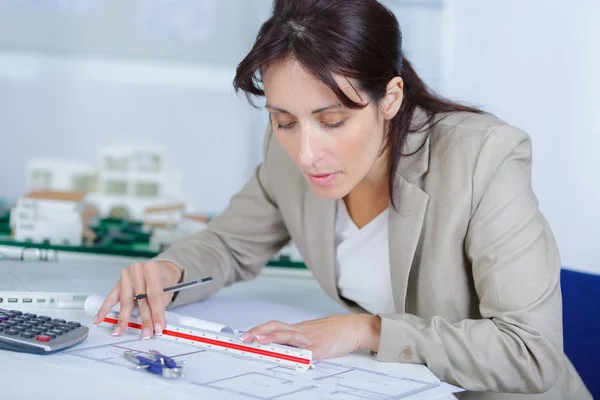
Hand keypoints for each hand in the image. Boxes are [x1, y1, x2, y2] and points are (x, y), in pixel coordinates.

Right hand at [92, 260, 182, 338]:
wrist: (160, 268)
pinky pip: (111, 298)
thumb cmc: (163, 277)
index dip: (157, 314)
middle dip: (144, 319)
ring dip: (123, 319)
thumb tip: (156, 325)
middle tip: (146, 333)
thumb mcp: (168, 289)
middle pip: (140, 300)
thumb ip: (161, 306)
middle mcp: (138, 271)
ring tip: (120, 331)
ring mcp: (127, 276)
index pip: (154, 296)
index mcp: (152, 269)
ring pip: (125, 301)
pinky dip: (104, 309)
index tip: (158, 327)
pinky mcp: (118, 283)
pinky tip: (99, 318)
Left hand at [239, 314, 381, 359]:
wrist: (354, 327)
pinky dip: (297, 353)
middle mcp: (301, 331)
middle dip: (258, 331)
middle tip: (244, 338)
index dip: (259, 329)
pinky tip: (290, 357)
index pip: (274, 326)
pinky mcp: (320, 347)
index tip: (245, 334)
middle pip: (275, 327)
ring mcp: (310, 339)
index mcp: (297, 329)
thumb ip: (296, 340)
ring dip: (272, 337)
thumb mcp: (312, 333)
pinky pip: (306, 351)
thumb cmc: (333, 331)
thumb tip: (280, 348)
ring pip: (287, 335)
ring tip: (258, 340)